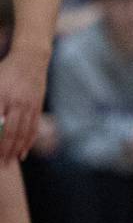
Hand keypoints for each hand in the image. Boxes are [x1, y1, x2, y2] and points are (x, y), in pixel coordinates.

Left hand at [0, 47, 47, 164]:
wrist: (30, 58)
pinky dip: (28, 142)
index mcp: (1, 95)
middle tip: (0, 165)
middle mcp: (16, 101)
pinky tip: (23, 152)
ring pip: (23, 132)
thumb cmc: (5, 71)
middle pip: (10, 132)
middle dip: (4, 151)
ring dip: (16, 149)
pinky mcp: (38, 106)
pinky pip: (33, 127)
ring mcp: (29, 104)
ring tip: (10, 162)